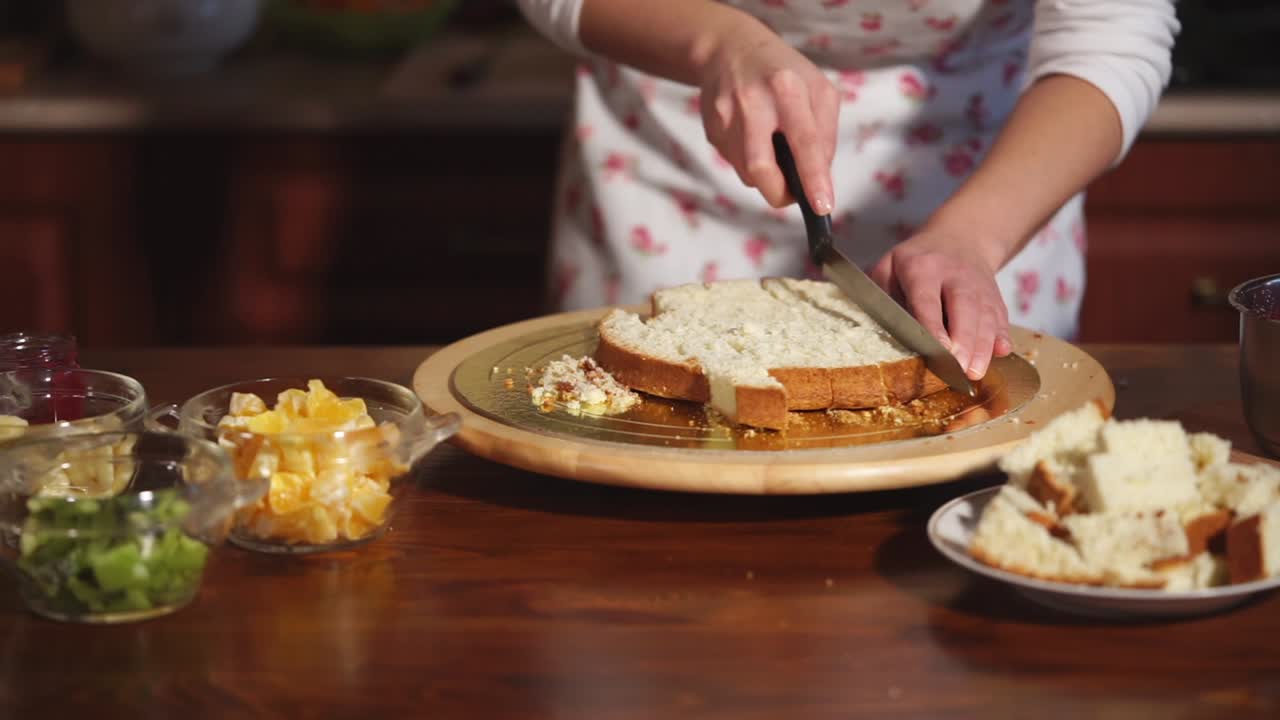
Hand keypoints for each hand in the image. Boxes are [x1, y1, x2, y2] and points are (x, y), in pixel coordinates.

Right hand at [698, 28, 838, 211]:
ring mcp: (725, 119)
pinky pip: (736, 164)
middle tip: (794, 194)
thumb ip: (825, 133)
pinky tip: (755, 138)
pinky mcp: (712, 131)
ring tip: (774, 147)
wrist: (730, 50)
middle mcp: (752, 103)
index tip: (822, 206)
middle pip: (760, 168)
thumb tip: (819, 177)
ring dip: (768, 174)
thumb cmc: (784, 72)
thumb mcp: (819, 89)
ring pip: (748, 173)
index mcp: (786, 89)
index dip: (812, 179)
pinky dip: (752, 162)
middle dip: (780, 193)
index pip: (803, 142)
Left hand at [869, 231, 1012, 380]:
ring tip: (975, 372)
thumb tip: (878, 328)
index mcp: (922, 268)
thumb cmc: (915, 261)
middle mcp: (955, 274)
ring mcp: (979, 285)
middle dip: (965, 340)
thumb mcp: (889, 266)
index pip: (928, 300)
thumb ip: (882, 295)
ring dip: (983, 345)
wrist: (960, 237)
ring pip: (985, 315)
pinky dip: (1002, 335)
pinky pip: (1001, 316)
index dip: (934, 326)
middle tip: (960, 369)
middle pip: (964, 307)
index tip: (940, 349)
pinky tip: (1002, 353)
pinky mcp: (995, 295)